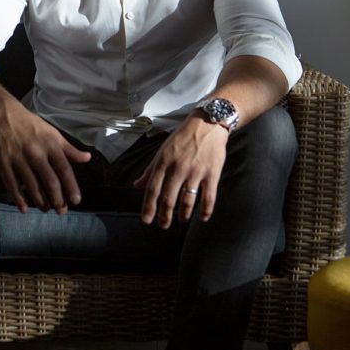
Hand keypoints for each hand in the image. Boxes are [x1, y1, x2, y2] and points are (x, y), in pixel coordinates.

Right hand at [0, 98, 90, 213]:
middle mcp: (36, 152)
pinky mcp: (3, 162)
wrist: (4, 115)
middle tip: (61, 210)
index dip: (71, 186)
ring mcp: (18, 158)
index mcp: (50, 144)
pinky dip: (18, 198)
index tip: (76, 200)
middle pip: (49, 180)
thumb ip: (69, 149)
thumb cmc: (32, 126)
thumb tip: (88, 158)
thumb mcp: (53, 133)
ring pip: (32, 185)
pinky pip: (12, 184)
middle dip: (57, 199)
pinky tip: (24, 208)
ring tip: (45, 208)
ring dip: (40, 201)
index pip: (64, 169)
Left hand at [133, 112, 228, 227]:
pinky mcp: (212, 173)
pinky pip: (209, 197)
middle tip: (163, 225)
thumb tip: (137, 185)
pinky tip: (202, 218)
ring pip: (188, 200)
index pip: (153, 188)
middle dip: (165, 215)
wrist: (208, 124)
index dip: (148, 206)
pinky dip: (206, 210)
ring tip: (182, 221)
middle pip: (169, 198)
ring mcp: (196, 171)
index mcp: (164, 161)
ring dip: (184, 214)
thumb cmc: (183, 138)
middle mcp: (178, 167)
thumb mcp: (163, 150)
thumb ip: (150, 169)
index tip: (146, 220)